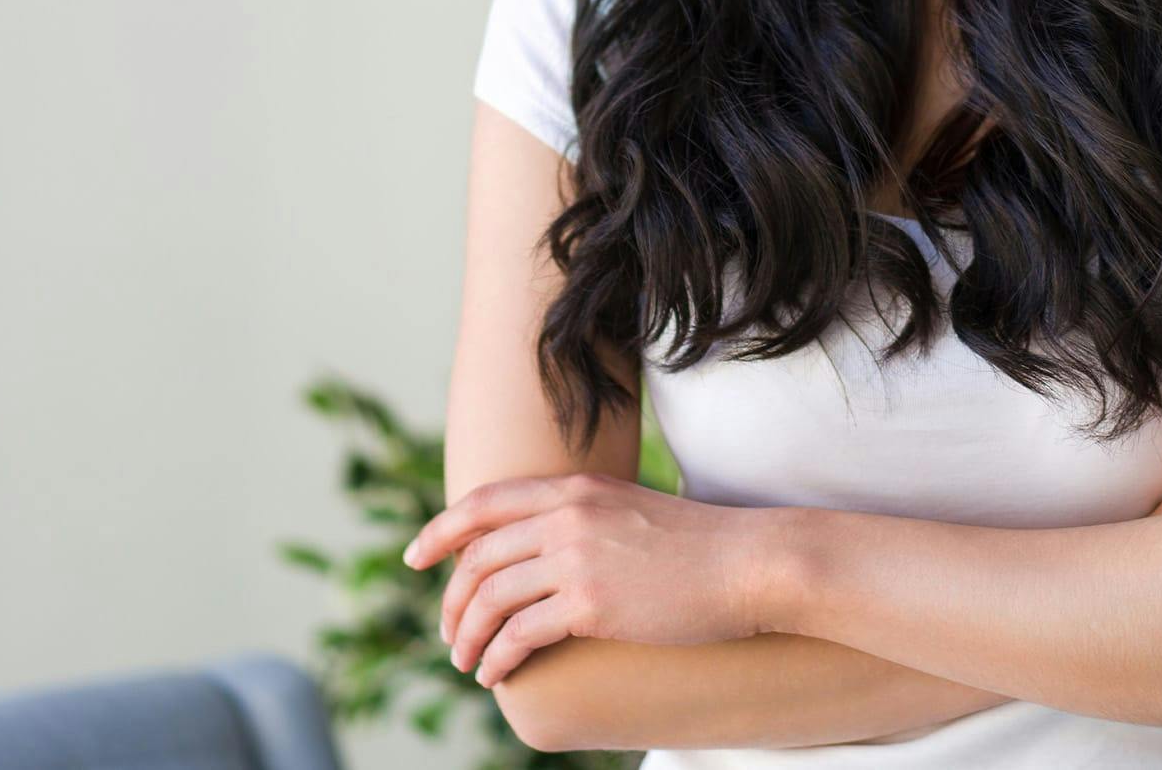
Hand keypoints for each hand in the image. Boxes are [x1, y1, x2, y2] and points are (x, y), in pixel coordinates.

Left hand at [401, 472, 772, 686]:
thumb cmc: (696, 544)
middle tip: (448, 632)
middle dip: (450, 599)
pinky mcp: (591, 603)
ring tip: (467, 662)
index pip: (483, 502)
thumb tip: (546, 549)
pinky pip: (518, 634)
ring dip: (466, 636)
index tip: (415, 557)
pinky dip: (496, 658)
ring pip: (489, 598)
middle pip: (477, 556)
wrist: (746, 562)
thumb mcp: (629, 511)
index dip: (440, 530)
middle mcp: (568, 515)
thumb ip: (585, 519)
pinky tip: (496, 674)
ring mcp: (577, 558)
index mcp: (575, 487)